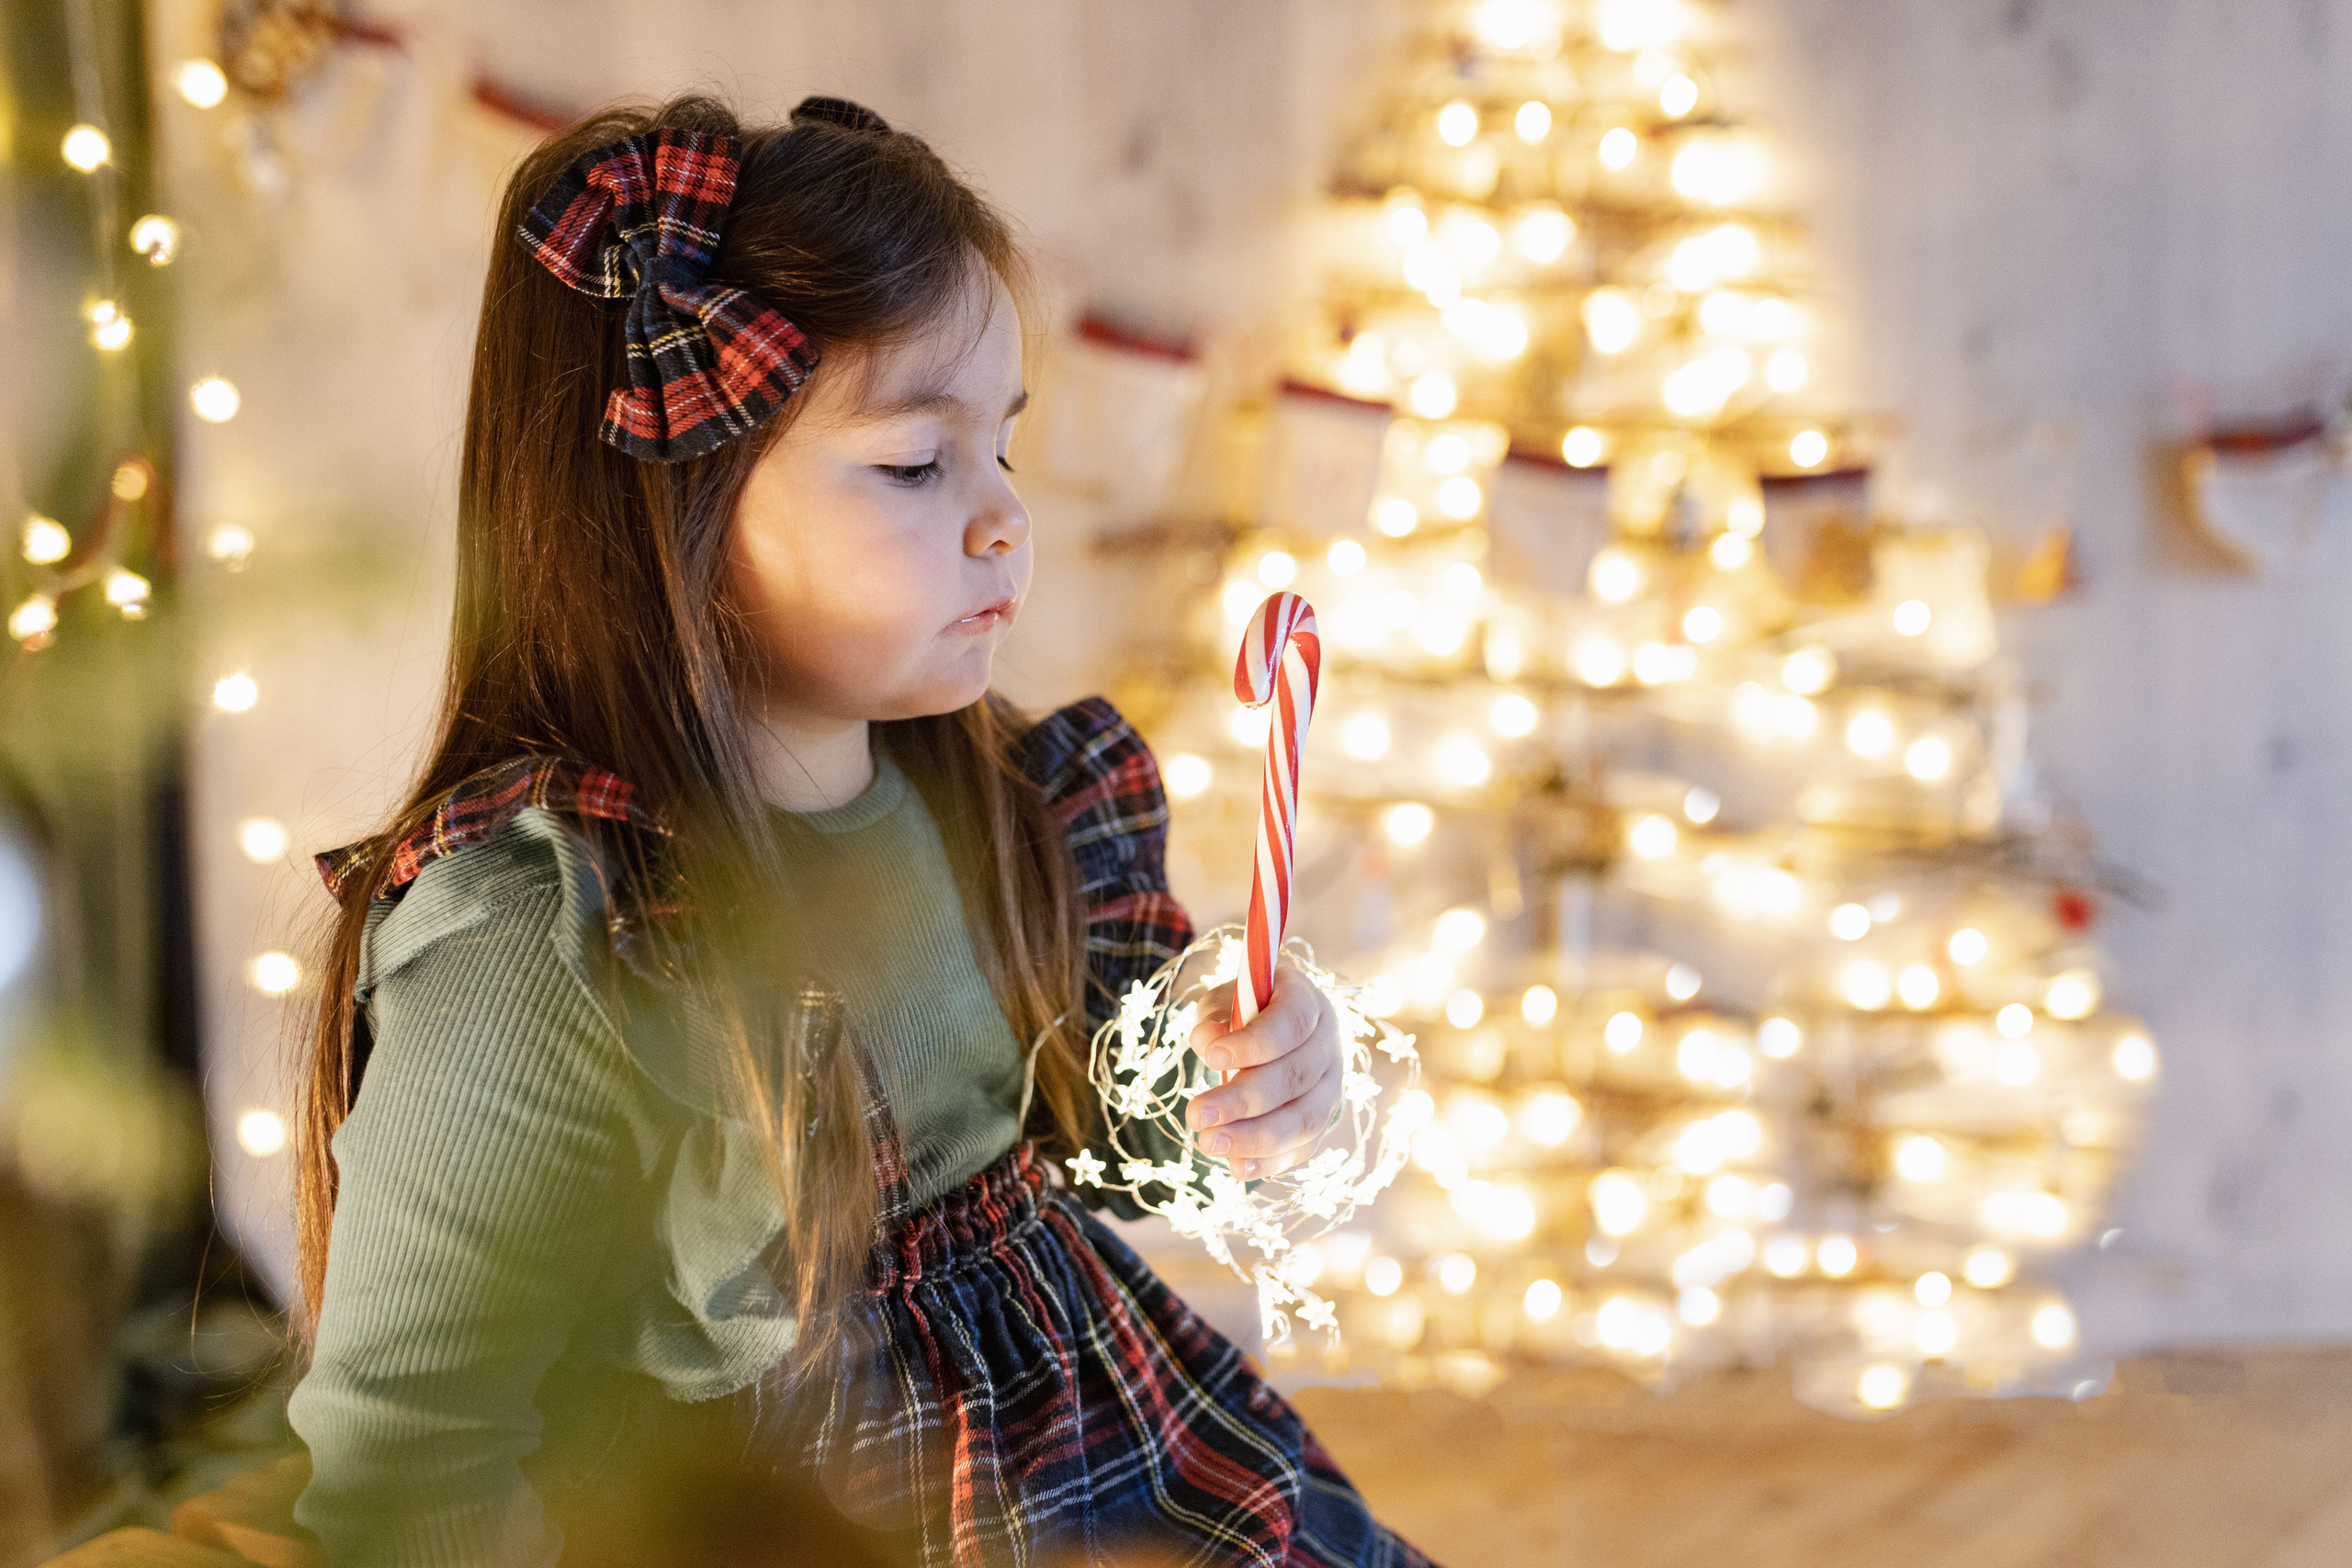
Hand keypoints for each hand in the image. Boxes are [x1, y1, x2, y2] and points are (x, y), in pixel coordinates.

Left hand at [1183, 965, 1341, 1179]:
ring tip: (1209, 1143)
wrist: (1274, 1032)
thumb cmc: (1245, 1011)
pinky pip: (1303, 1147)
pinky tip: (1236, 1167)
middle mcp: (1329, 1045)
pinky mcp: (1322, 1121)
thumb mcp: (1226, 1000)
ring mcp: (1332, 1087)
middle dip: (1244, 1099)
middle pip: (1296, 1077)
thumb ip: (1216, 1016)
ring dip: (1255, 1137)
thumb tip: (1205, 1040)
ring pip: (1305, 1119)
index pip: (1292, 1023)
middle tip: (1197, 1115)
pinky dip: (1270, 1161)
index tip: (1212, 1058)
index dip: (1254, 1043)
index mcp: (1308, 1002)